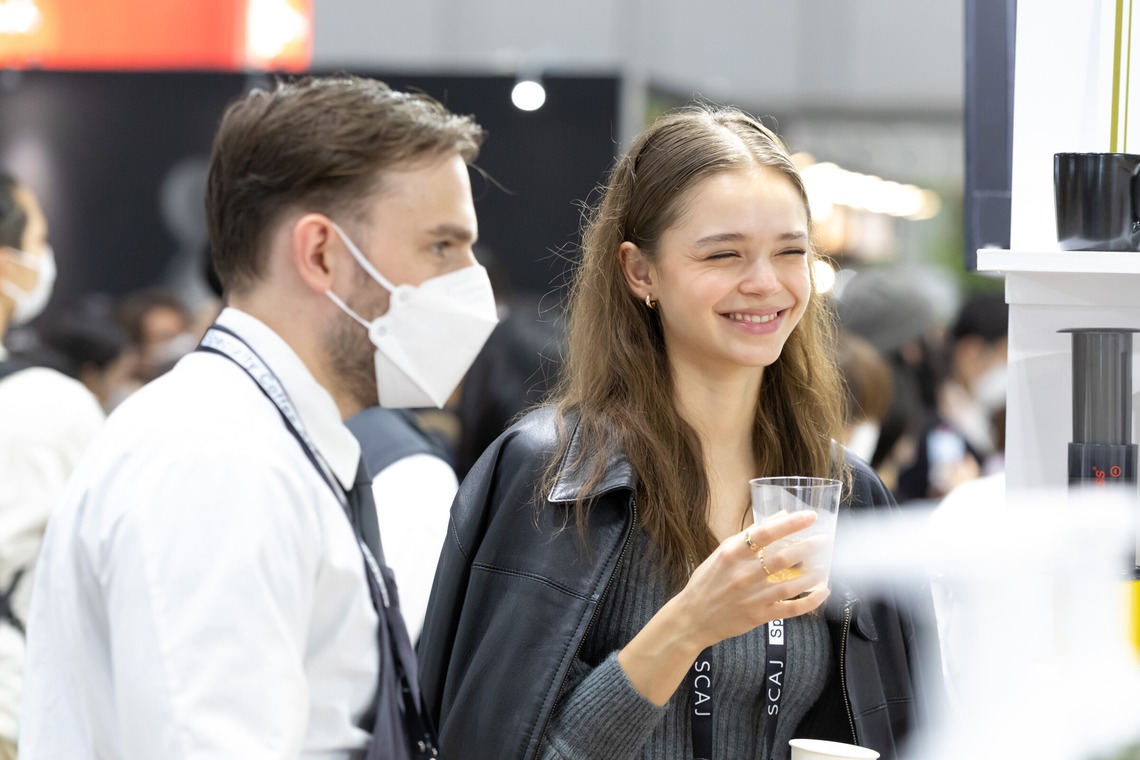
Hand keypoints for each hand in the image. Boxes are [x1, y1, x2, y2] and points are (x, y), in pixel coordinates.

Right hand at [616, 510, 829, 705]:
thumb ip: (749, 536)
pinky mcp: (759, 615)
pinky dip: (810, 601)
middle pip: (783, 558)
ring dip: (813, 574)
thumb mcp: (721, 553)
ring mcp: (752, 596)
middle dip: (809, 547)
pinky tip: (822, 591)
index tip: (810, 517)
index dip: (790, 524)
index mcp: (731, 554)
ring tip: (826, 564)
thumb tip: (780, 517)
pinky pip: (791, 608)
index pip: (765, 534)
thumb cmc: (707, 582)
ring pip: (791, 584)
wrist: (692, 618)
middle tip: (825, 539)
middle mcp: (743, 574)